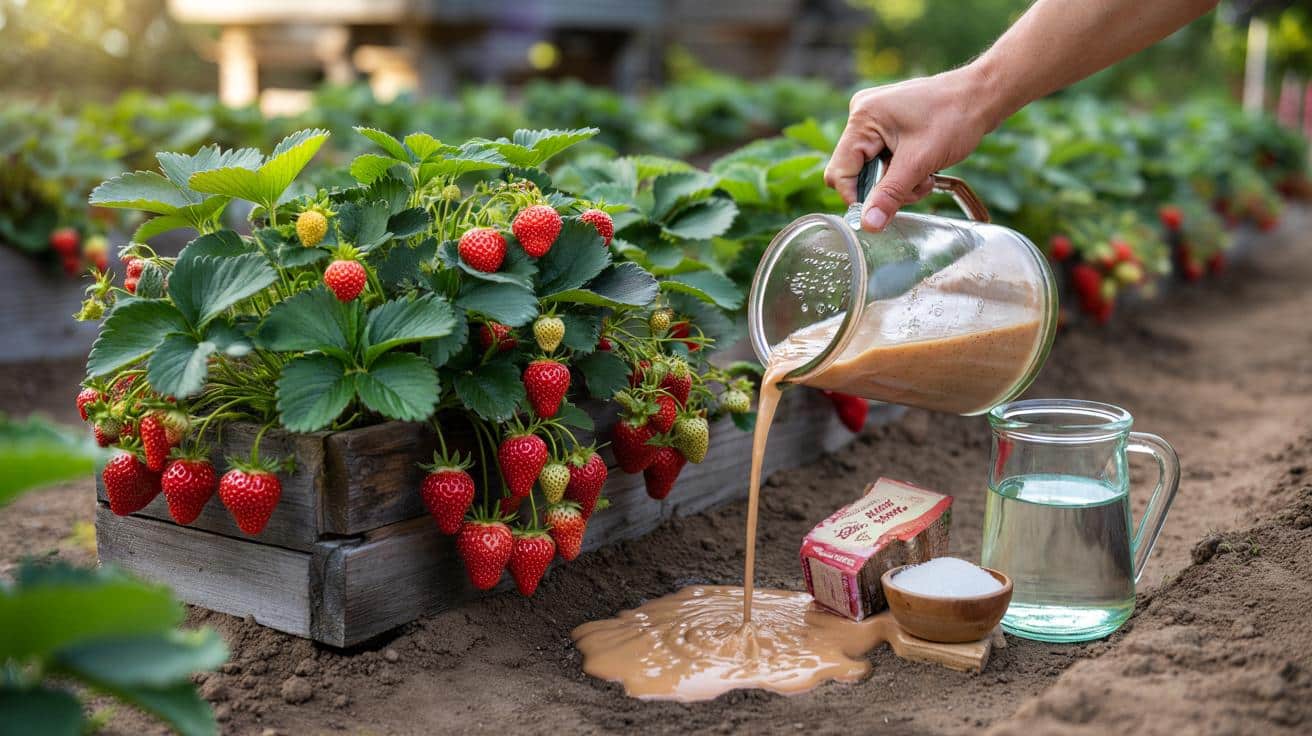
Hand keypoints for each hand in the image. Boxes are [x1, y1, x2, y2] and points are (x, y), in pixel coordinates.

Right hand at [824, 67, 995, 231]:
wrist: (982, 96)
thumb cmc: (955, 118)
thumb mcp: (920, 162)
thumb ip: (890, 195)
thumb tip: (868, 225)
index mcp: (862, 118)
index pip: (840, 172)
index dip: (858, 196)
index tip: (883, 209)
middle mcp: (862, 116)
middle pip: (854, 173)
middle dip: (883, 189)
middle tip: (914, 187)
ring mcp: (875, 120)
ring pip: (871, 171)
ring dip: (897, 183)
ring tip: (924, 177)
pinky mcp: (887, 127)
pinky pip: (883, 161)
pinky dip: (902, 173)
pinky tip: (923, 169)